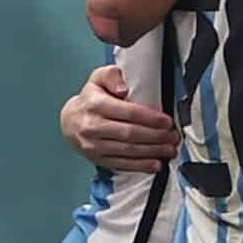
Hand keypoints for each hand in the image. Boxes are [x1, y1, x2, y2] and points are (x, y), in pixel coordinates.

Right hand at [61, 64, 180, 171]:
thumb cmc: (91, 98)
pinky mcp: (96, 159)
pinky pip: (121, 164)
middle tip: (174, 137)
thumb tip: (124, 89)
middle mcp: (92, 126)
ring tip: (170, 150)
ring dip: (152, 152)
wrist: (69, 121)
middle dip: (156, 137)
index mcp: (95, 104)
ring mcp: (93, 145)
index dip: (151, 118)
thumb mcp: (98, 78)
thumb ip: (112, 76)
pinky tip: (156, 164)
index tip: (168, 122)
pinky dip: (140, 166)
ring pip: (127, 150)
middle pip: (130, 134)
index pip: (128, 113)